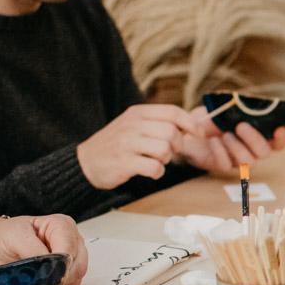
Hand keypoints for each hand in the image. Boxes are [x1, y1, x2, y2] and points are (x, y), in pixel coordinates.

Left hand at [0, 214, 87, 284]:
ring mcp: (74, 261)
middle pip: (77, 267)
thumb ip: (32, 249)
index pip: (70, 250)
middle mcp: (73, 243)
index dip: (57, 265)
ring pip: (75, 281)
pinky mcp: (69, 278)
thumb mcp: (14, 236)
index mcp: (62, 226)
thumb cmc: (5, 237)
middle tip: (34, 283)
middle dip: (56, 279)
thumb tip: (46, 267)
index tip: (41, 275)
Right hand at [77, 104, 197, 188]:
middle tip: (170, 152)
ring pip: (164, 149)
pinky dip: (158, 173)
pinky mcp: (124, 162)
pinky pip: (154, 167)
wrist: (86, 162)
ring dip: (166, 159)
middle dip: (178, 145)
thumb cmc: (117, 144)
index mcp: (137, 113)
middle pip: (171, 132)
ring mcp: (127, 143)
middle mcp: (132, 125)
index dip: (190, 123)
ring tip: (156, 161)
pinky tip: (150, 172)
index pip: (172, 112)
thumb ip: (158, 122)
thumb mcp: (134, 125)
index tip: (198, 134)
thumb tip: (191, 125)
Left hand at [177, 109, 284, 175]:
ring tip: (224, 134)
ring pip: (248, 162)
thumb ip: (239, 108)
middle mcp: (250, 150)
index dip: (282, 139)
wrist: (186, 128)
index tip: (278, 129)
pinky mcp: (220, 166)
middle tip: (240, 126)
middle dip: (255, 139)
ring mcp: (236, 160)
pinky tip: (213, 141)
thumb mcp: (225, 107)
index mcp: (257, 135)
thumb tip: (248, 106)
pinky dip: (220, 152)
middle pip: (265, 153)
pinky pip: (226, 166)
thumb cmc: (210, 117)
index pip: (278, 142)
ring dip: (238, 147)